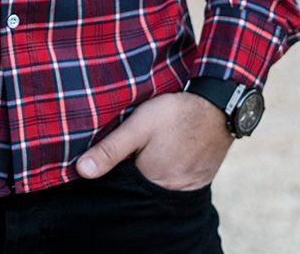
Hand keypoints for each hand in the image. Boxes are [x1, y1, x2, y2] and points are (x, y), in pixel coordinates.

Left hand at [75, 92, 232, 191]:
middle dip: (132, 174)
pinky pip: (177, 181)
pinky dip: (168, 171)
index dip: (113, 174)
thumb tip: (81, 171)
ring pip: (159, 186)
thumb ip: (110, 149)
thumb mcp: (138, 126)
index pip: (124, 187)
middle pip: (141, 188)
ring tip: (148, 151)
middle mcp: (170, 192)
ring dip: (150, 172)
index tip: (110, 158)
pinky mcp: (200, 179)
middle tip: (132, 151)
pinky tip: (166, 153)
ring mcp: (189, 187)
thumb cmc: (175, 114)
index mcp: (152, 182)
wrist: (218, 107)